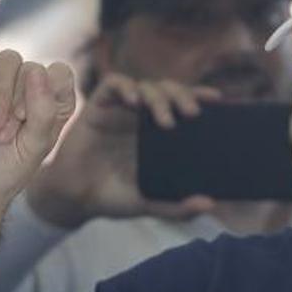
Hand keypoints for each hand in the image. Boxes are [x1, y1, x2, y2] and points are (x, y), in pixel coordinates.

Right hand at [0, 0, 76, 217]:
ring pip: (9, 62)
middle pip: (34, 69)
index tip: (34, 125)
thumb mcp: (36, 147)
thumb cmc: (8, 170)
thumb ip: (44, 113)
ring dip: (1, 98)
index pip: (63, 76)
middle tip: (7, 136)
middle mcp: (34, 87)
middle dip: (20, 105)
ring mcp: (4, 80)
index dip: (49, 97)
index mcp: (57, 102)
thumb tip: (38, 71)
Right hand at [25, 73, 221, 228]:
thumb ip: (177, 207)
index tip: (217, 99)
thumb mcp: (149, 203)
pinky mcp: (97, 107)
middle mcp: (141, 117)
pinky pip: (113, 84)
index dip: (199, 96)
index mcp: (158, 134)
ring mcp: (120, 110)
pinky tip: (134, 102)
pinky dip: (126, 87)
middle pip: (168, 90)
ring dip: (159, 97)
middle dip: (183, 95)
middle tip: (192, 113)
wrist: (75, 200)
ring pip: (145, 86)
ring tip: (165, 119)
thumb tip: (210, 205)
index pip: (182, 106)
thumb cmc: (113, 198)